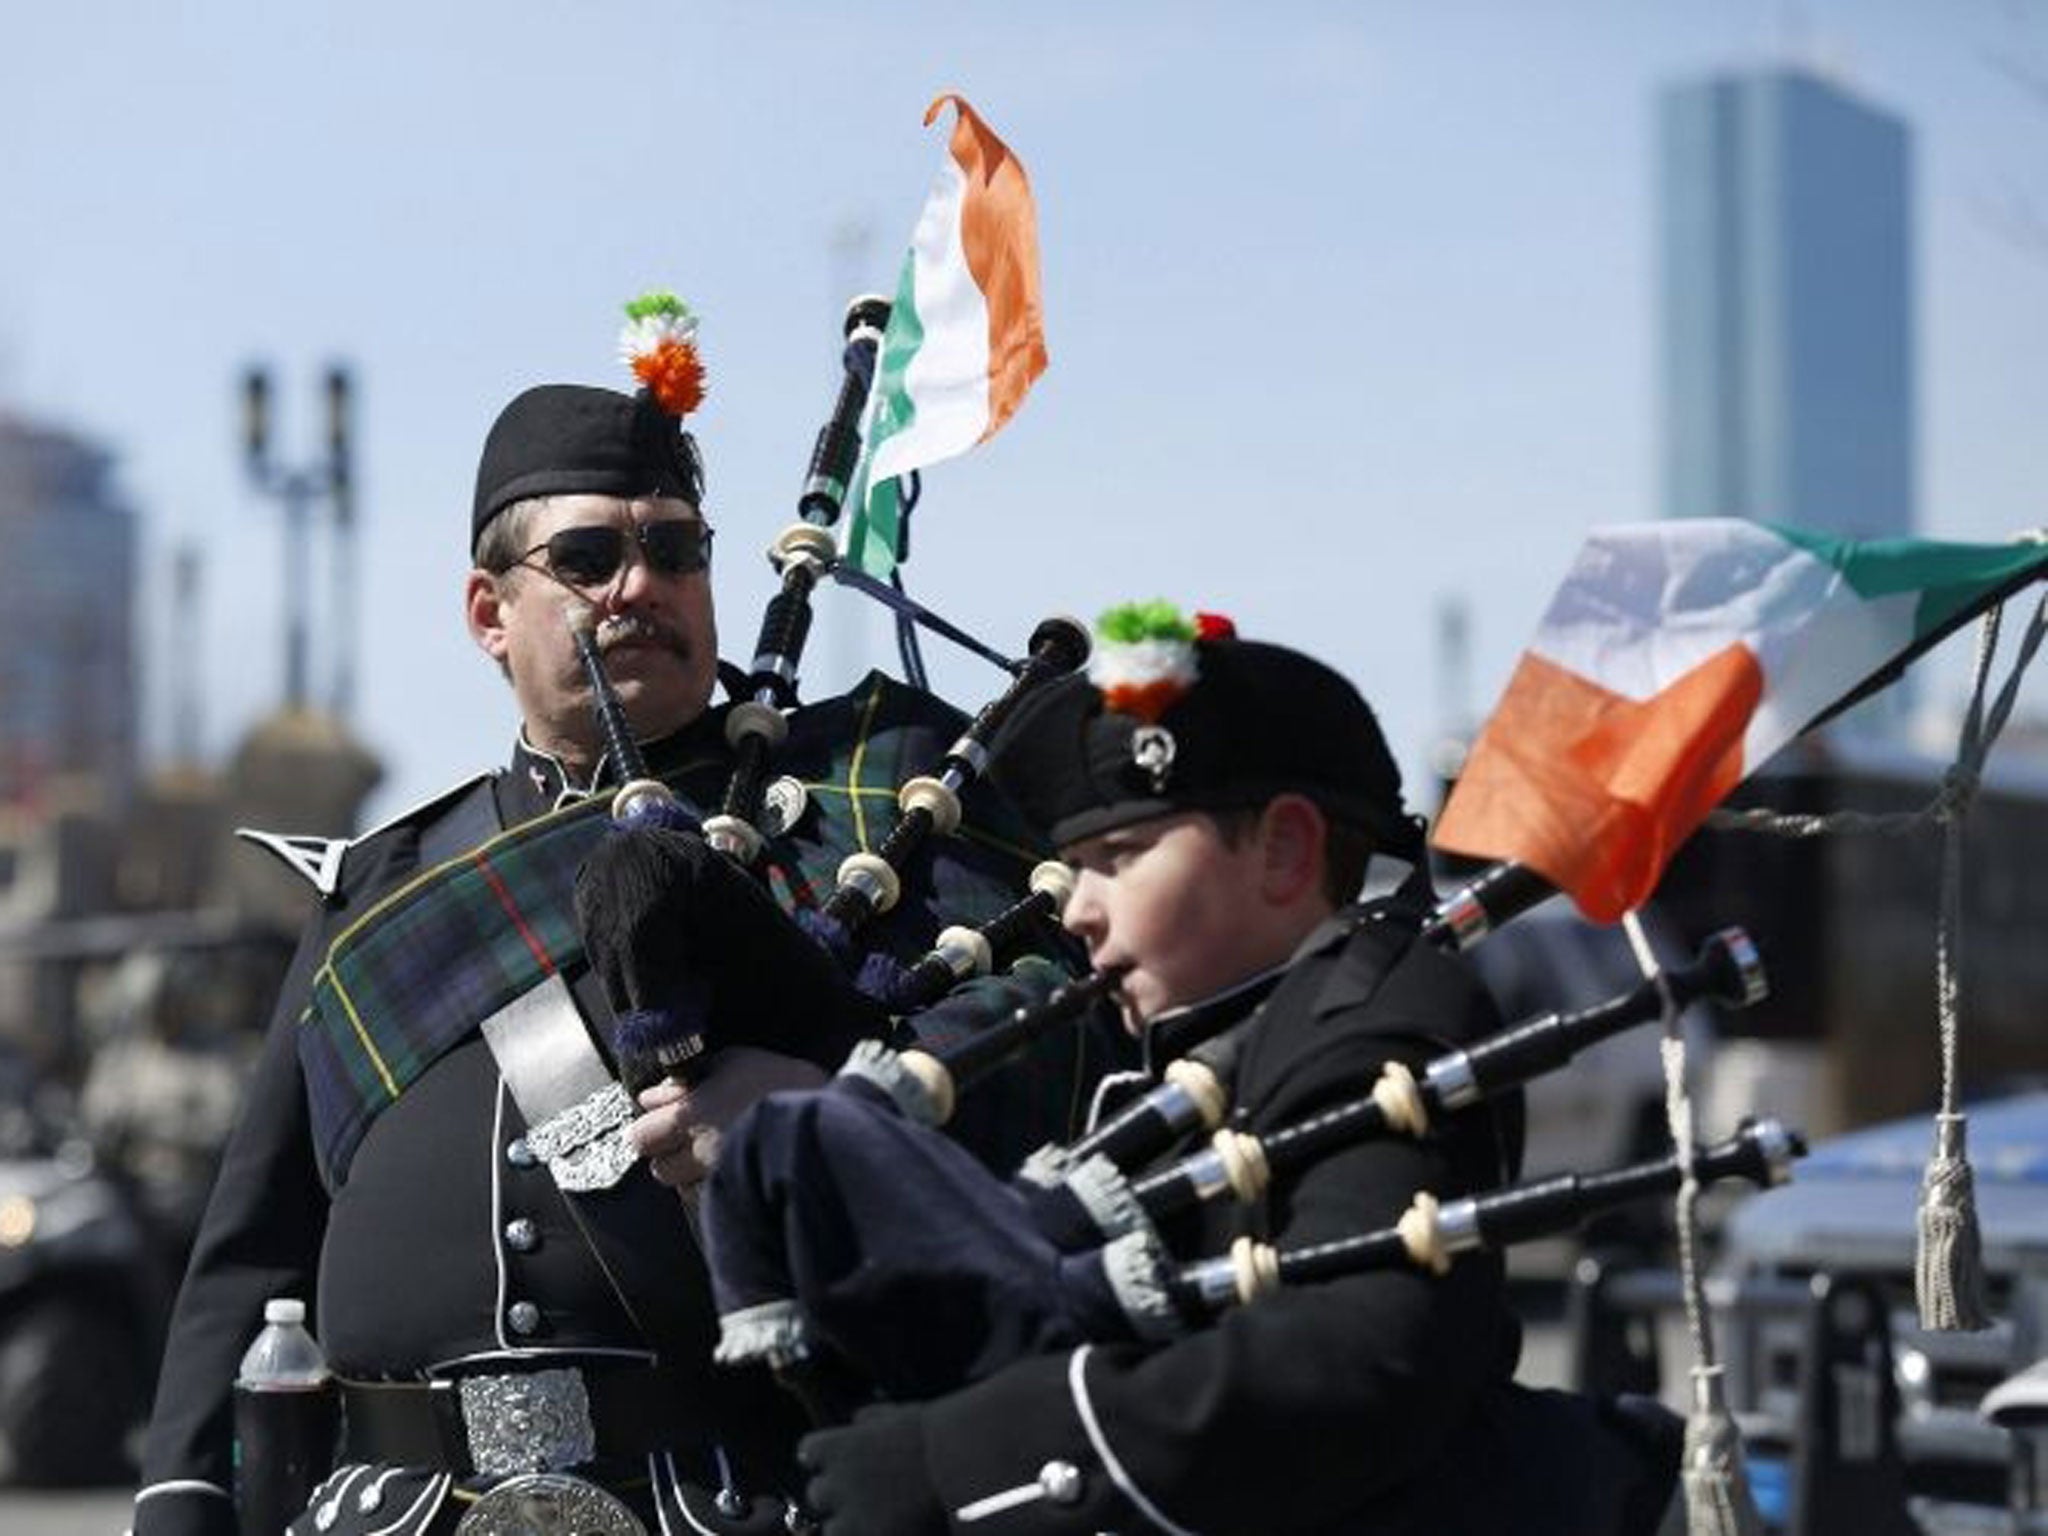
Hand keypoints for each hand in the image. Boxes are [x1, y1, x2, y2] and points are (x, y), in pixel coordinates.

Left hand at [627, 1045, 828, 1190]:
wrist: (833, 1114)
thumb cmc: (781, 1080)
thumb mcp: (735, 1061)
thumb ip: (686, 1080)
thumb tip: (650, 1097)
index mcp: (691, 1116)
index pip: (640, 1138)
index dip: (651, 1128)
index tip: (666, 1119)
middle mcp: (700, 1153)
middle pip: (659, 1170)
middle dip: (669, 1155)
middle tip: (692, 1136)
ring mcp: (721, 1180)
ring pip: (684, 1189)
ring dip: (692, 1174)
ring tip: (718, 1153)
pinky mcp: (742, 1197)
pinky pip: (713, 1199)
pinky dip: (716, 1188)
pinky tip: (736, 1168)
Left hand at [799, 1404, 946, 1535]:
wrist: (962, 1469)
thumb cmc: (937, 1436)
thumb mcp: (899, 1415)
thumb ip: (871, 1420)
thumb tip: (858, 1420)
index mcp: (837, 1447)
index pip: (810, 1453)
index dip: (824, 1457)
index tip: (839, 1460)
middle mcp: (836, 1484)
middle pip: (817, 1494)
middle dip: (835, 1495)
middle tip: (863, 1492)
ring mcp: (853, 1518)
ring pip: (832, 1529)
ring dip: (848, 1524)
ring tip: (875, 1516)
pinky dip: (869, 1534)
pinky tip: (891, 1526)